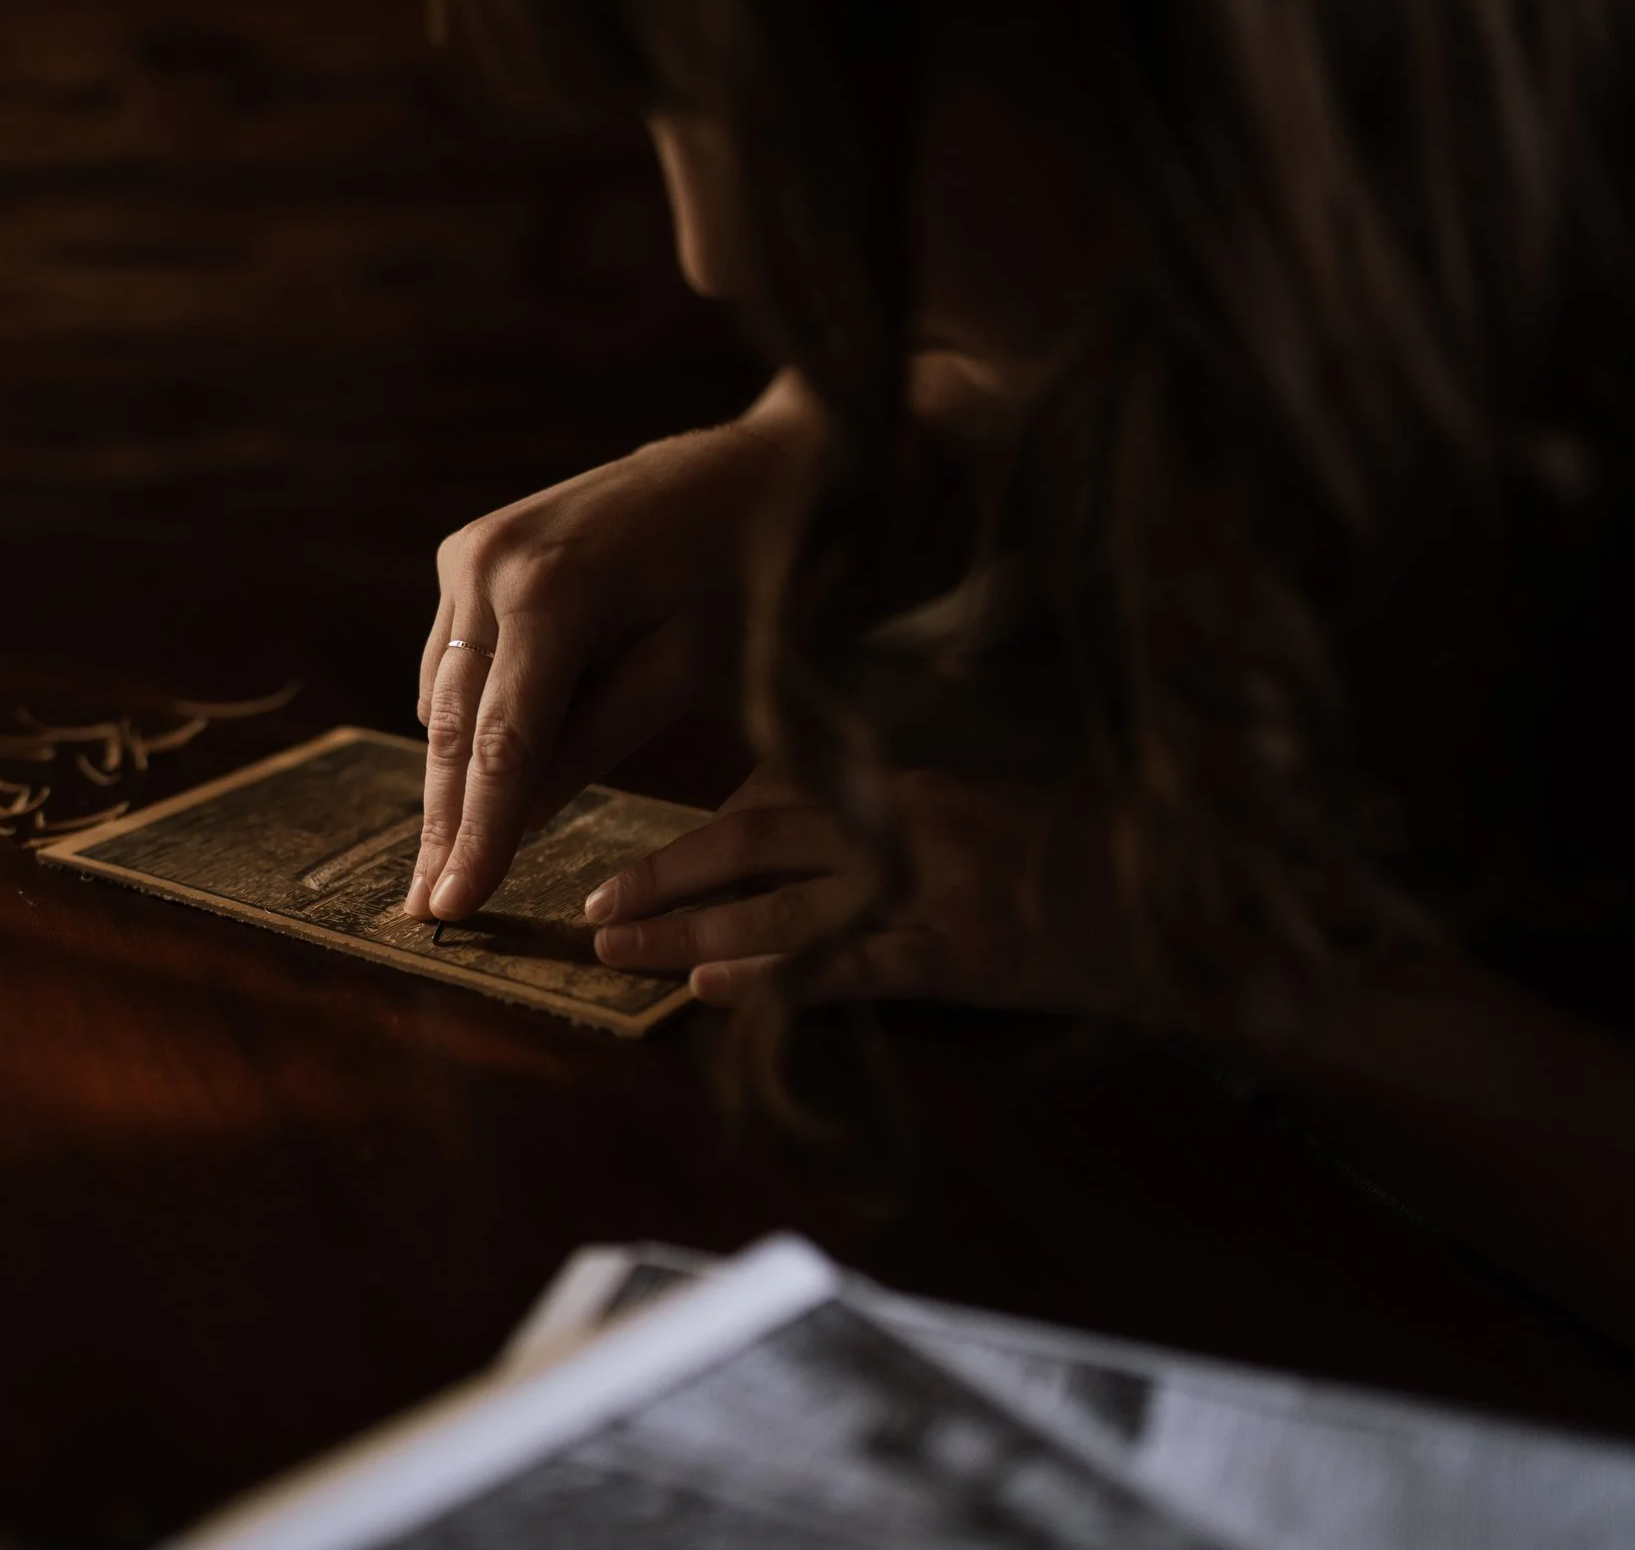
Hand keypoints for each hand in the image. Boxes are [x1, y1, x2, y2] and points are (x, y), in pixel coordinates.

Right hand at [408, 378, 816, 921]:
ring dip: (451, 776)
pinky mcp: (471, 550)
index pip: (502, 746)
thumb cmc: (750, 572)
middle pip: (453, 726)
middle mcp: (490, 563)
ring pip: (442, 696)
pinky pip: (453, 659)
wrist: (759, 467)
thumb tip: (518, 819)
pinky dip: (469, 718)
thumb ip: (596, 744)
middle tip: (424, 910)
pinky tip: (488, 776)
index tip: (450, 909)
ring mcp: (471, 550)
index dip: (474, 836)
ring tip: (452, 862)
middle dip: (443, 823)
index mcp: (550, 591)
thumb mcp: (690, 669)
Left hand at [584, 765, 1074, 1011]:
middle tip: (592, 908)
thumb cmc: (1081, 863)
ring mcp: (931, 888)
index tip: (649, 863)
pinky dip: (775, 978)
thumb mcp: (983, 816)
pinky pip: (846, 966)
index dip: (703, 834)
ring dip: (688, 930)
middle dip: (666, 874)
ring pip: (782, 906)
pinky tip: (711, 990)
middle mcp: (906, 823)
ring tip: (617, 955)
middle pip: (756, 840)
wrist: (1180, 906)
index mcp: (906, 782)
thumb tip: (810, 846)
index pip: (778, 794)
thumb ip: (897, 820)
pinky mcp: (957, 954)